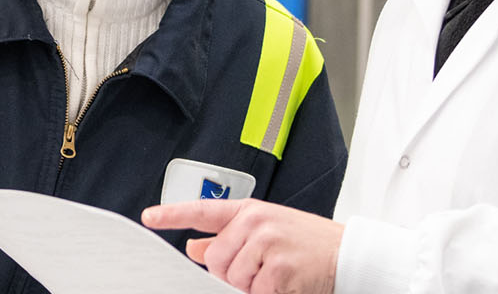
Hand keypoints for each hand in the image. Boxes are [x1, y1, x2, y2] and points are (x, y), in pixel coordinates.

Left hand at [141, 199, 341, 293]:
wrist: (348, 254)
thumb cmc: (307, 243)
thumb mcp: (266, 232)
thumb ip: (228, 239)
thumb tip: (194, 247)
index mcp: (249, 211)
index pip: (203, 210)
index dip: (172, 214)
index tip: (149, 217)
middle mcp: (256, 223)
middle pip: (215, 259)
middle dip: (230, 273)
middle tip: (257, 271)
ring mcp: (269, 244)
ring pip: (232, 278)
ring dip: (250, 286)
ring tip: (275, 275)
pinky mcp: (280, 268)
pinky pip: (255, 291)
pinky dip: (266, 293)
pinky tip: (283, 285)